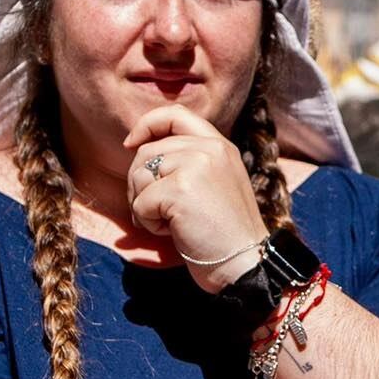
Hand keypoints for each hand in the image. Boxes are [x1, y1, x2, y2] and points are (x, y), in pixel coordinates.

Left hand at [123, 105, 269, 293]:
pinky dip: (147, 223)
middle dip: (139, 183)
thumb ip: (189, 162)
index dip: (147, 124)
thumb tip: (139, 152)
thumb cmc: (226, 234)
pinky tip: (172, 233)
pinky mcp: (180, 189)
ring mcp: (195, 166)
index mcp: (219, 145)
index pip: (175, 114)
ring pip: (139, 175)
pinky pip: (140, 202)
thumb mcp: (216, 183)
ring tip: (169, 223)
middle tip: (155, 212)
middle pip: (147, 151)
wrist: (247, 264)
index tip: (131, 143)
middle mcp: (209, 148)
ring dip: (143, 205)